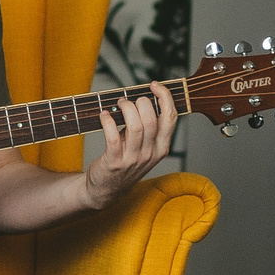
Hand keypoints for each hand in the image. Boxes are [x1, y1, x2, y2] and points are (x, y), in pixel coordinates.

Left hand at [79, 82, 177, 208]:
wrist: (106, 189)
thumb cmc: (125, 162)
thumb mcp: (145, 148)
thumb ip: (149, 127)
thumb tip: (144, 98)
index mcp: (162, 147)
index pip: (171, 118)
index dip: (165, 97)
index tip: (155, 85)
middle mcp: (150, 154)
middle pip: (152, 119)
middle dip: (140, 102)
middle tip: (128, 100)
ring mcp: (133, 159)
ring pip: (136, 126)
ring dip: (125, 108)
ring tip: (118, 104)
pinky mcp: (114, 162)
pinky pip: (113, 136)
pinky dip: (108, 121)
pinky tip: (104, 115)